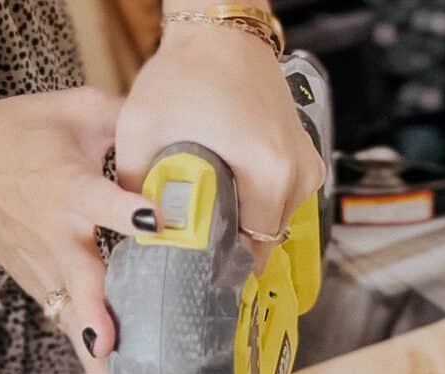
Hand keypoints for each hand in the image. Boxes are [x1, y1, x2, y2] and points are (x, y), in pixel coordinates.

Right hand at [0, 88, 157, 373]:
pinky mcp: (42, 288)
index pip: (102, 200)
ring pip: (74, 317)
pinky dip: (89, 364)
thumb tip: (181, 129)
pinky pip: (70, 328)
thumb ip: (128, 120)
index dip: (129, 211)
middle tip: (111, 344)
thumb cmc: (21, 132)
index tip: (157, 223)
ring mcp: (47, 269)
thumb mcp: (74, 111)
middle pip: (81, 279)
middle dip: (97, 311)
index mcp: (69, 187)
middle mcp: (58, 235)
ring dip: (95, 359)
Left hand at [116, 23, 325, 271]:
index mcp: (268, 173)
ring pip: (275, 223)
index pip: (252, 248)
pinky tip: (232, 190)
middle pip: (265, 240)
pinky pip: (283, 202)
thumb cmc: (185, 73)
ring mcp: (307, 167)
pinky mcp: (306, 160)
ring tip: (214, 211)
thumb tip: (139, 232)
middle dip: (233, 245)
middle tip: (200, 240)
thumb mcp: (142, 129)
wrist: (221, 32)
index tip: (199, 269)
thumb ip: (137, 186)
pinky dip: (258, 204)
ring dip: (246, 225)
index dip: (223, 263)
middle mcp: (297, 175)